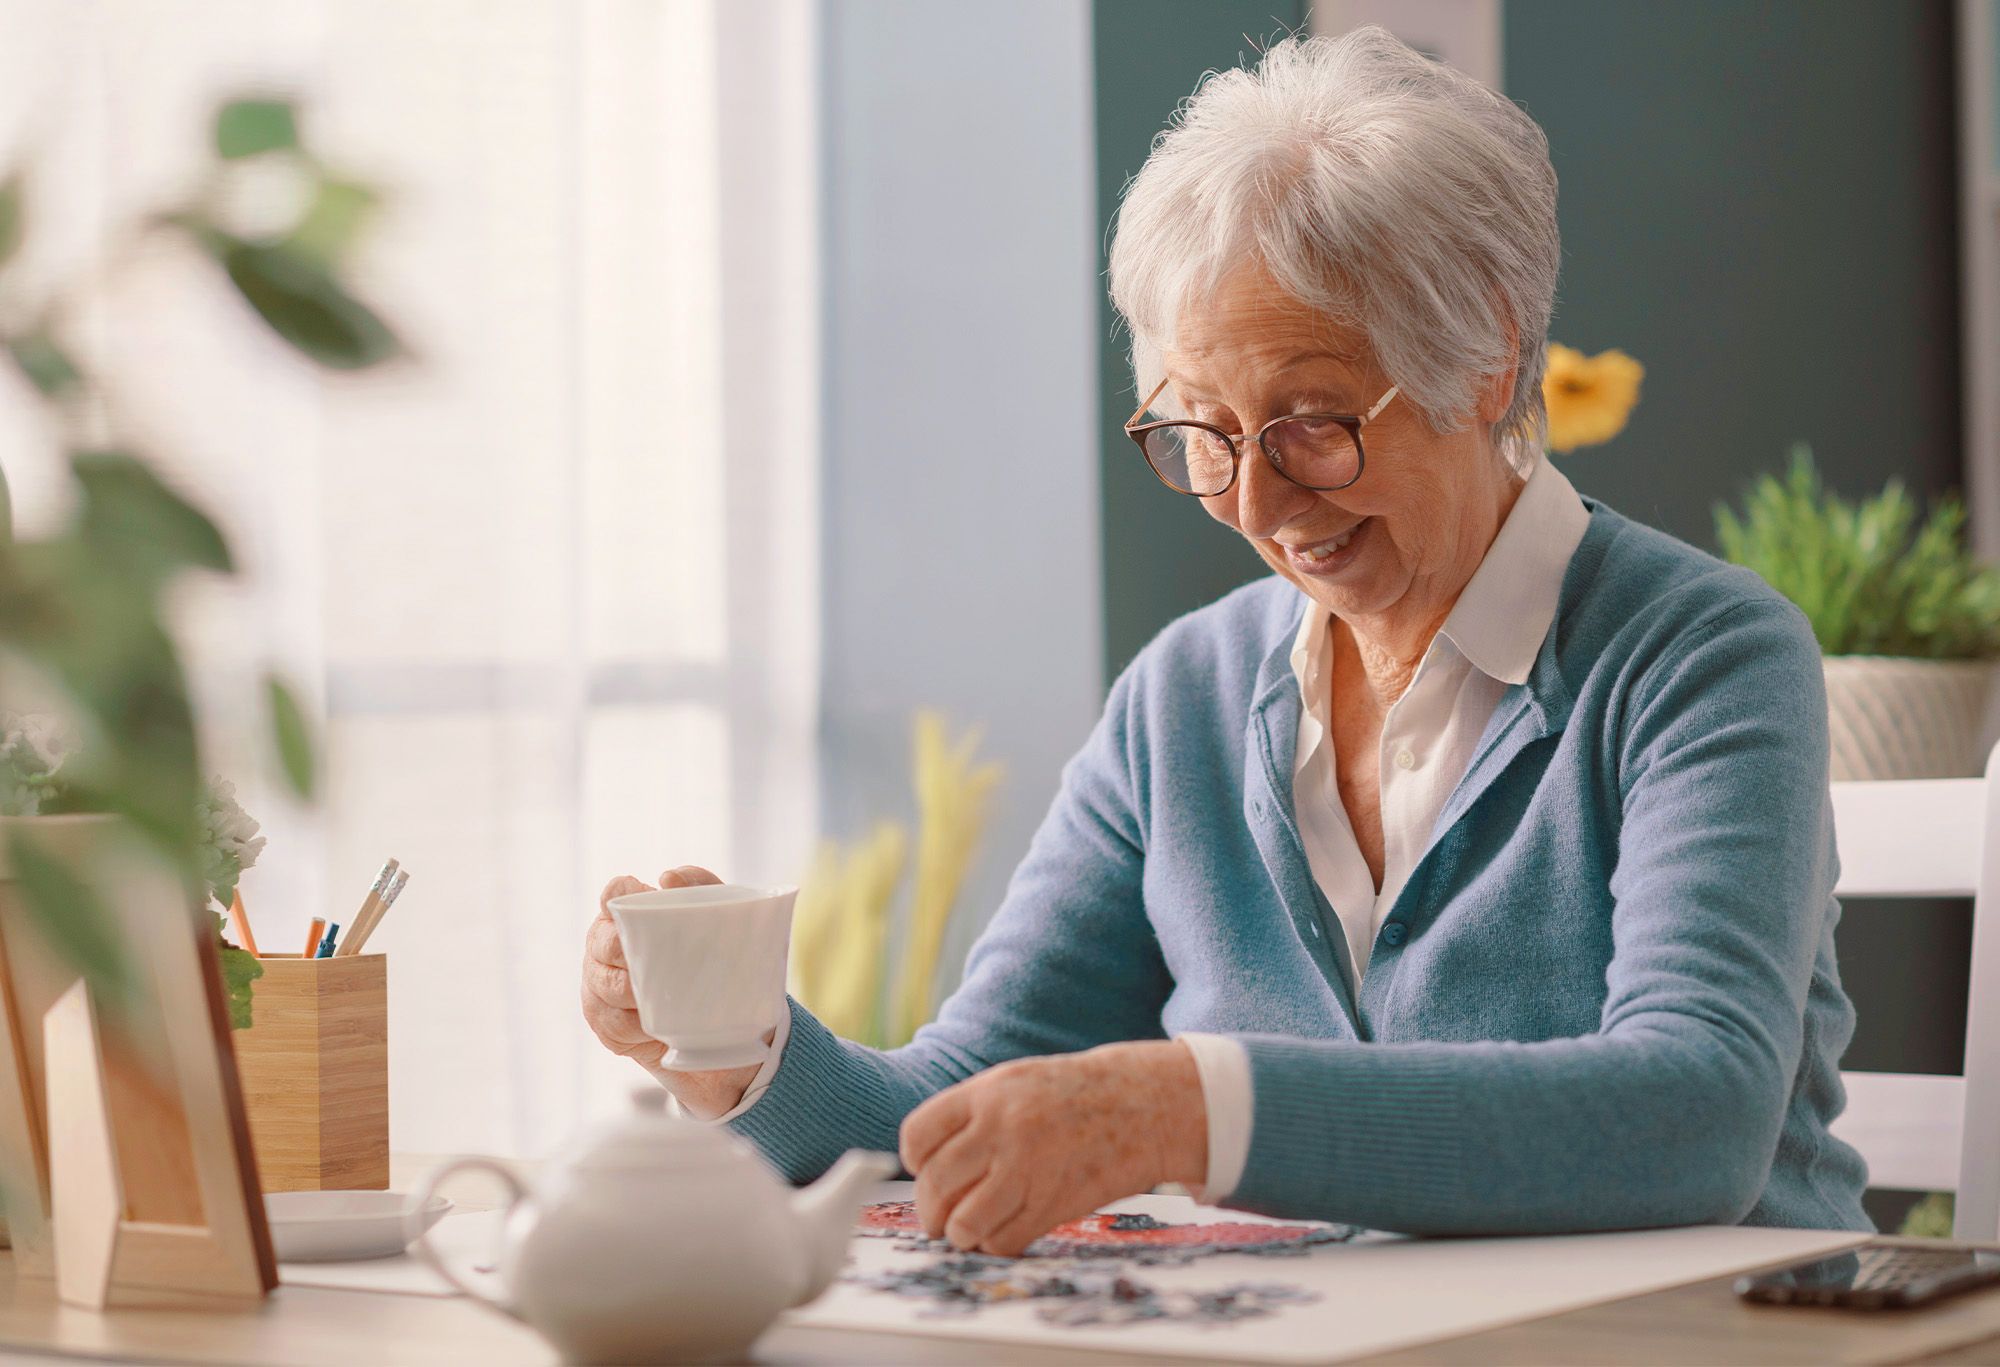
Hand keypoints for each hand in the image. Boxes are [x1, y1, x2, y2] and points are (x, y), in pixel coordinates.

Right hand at [581, 865, 768, 1118]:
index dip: (618, 896)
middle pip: (605, 945)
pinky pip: (614, 1028)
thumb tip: (668, 879)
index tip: (641, 898)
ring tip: (664, 1000)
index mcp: (625, 916)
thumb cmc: (708, 955)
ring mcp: (598, 987)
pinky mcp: (605, 1026)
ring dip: (634, 996)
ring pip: (606, 990)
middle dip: (628, 954)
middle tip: (661, 963)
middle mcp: (603, 947)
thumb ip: (700, 885)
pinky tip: (655, 1029)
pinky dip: (637, 1031)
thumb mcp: (715, 918)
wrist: (717, 1020)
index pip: (613, 895)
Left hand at [898, 1040, 1207, 1255]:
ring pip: (964, 1222)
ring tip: (965, 1230)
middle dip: (930, 1209)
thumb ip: (970, 1114)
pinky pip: (1002, 1240)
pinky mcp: (1054, 1204)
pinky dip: (993, 1244)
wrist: (1143, 1104)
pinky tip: (1000, 1232)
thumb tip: (926, 1160)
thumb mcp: (1015, 1081)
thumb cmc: (1073, 1094)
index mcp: (987, 1093)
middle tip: (938, 1216)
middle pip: (936, 1184)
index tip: (923, 1169)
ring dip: (959, 1234)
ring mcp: (1029, 1168)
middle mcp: (1002, 1129)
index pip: (918, 1136)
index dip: (914, 1161)